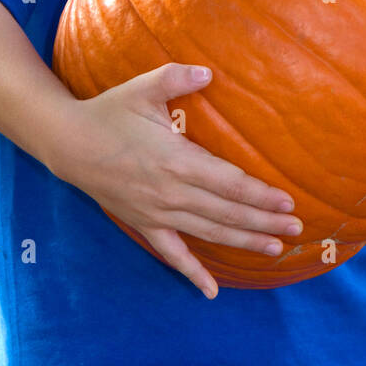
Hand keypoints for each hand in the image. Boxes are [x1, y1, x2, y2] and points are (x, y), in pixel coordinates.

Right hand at [54, 61, 301, 298]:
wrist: (69, 144)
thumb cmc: (110, 113)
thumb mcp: (142, 88)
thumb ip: (176, 78)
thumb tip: (208, 73)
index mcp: (176, 160)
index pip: (229, 184)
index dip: (260, 196)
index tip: (287, 203)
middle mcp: (171, 192)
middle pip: (227, 213)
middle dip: (264, 223)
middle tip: (297, 229)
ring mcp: (157, 213)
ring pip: (209, 233)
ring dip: (244, 242)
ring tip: (275, 249)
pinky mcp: (144, 224)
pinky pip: (172, 253)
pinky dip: (193, 273)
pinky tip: (211, 292)